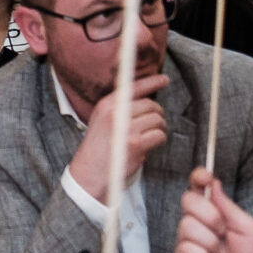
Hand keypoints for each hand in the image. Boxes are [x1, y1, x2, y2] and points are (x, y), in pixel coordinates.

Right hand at [66, 72, 168, 202]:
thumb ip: (119, 108)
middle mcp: (116, 113)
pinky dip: (158, 140)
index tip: (164, 79)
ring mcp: (126, 128)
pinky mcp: (135, 144)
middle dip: (157, 115)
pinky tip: (148, 146)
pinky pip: (159, 135)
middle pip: (151, 105)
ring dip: (159, 129)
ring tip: (148, 137)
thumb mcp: (101, 120)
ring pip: (157, 120)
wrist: (88, 173)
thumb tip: (147, 101)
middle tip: (153, 124)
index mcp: (106, 105)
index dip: (152, 81)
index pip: (134, 87)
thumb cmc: (97, 148)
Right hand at [172, 167, 252, 252]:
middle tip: (223, 231)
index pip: (198, 188)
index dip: (198, 178)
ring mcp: (187, 242)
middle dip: (209, 214)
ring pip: (187, 225)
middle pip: (188, 200)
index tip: (204, 176)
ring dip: (209, 240)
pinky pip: (185, 248)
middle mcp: (197, 224)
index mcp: (214, 213)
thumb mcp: (248, 227)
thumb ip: (228, 206)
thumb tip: (213, 184)